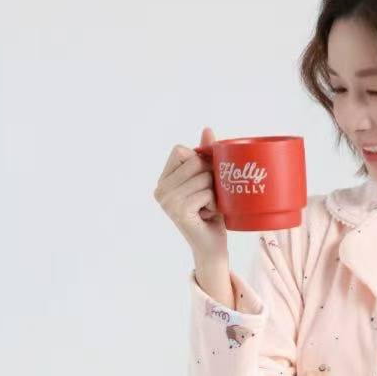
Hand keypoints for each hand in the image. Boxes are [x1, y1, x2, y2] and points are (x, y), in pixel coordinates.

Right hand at [153, 125, 227, 260]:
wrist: (212, 245)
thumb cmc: (211, 212)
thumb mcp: (209, 180)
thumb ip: (205, 155)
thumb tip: (207, 129)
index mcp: (163, 180)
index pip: (181, 151)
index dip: (200, 159)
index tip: (205, 178)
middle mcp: (160, 189)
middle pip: (194, 161)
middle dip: (211, 176)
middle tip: (209, 196)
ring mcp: (167, 200)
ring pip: (204, 176)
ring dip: (215, 191)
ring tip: (208, 206)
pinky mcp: (179, 211)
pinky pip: (208, 192)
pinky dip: (216, 202)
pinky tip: (209, 214)